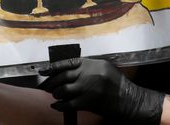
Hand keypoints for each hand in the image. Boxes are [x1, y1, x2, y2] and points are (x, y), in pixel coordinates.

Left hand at [38, 57, 163, 124]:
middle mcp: (88, 74)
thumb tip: (68, 69)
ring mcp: (87, 89)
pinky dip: (59, 105)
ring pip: (62, 90)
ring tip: (55, 94)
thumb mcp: (104, 67)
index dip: (53, 67)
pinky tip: (56, 105)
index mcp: (92, 64)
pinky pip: (67, 104)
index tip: (42, 70)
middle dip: (52, 82)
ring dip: (56, 93)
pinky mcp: (87, 103)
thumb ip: (88, 66)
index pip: (67, 63)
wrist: (127, 99)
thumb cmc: (116, 83)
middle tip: (47, 85)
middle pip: (62, 77)